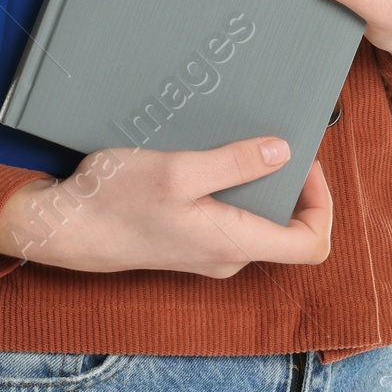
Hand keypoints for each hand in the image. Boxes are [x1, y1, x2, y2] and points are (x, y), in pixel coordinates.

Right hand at [0, 137, 331, 276]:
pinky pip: (231, 215)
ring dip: (259, 181)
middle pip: (289, 227)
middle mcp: (229, 255)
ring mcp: (209, 250)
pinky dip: (234, 186)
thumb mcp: (178, 171)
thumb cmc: (117, 201)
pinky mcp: (190, 239)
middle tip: (274, 137)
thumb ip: (234, 163)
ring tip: (239, 140)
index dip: (323, 202)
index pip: (312, 244)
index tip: (306, 161)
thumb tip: (284, 153)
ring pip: (259, 218)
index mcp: (234, 244)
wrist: (68, 226)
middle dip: (292, 182)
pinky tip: (210, 156)